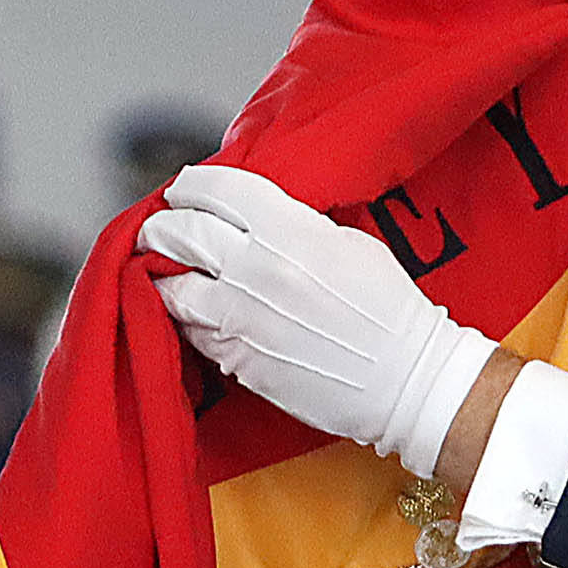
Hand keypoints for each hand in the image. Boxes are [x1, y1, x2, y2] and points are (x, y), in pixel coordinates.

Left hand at [137, 163, 497, 476]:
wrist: (407, 381)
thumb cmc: (390, 312)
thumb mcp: (350, 243)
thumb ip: (296, 223)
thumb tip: (256, 214)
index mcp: (287, 228)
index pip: (213, 189)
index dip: (190, 186)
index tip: (184, 191)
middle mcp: (255, 268)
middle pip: (178, 233)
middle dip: (162, 227)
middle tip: (161, 229)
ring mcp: (240, 317)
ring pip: (169, 287)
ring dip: (162, 276)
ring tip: (164, 272)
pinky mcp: (237, 359)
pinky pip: (191, 332)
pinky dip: (185, 318)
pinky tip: (194, 312)